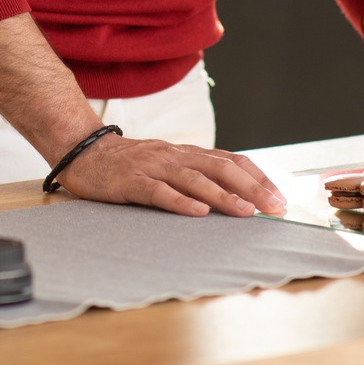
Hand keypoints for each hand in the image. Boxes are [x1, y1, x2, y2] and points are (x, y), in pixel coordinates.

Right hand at [55, 136, 286, 217]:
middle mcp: (175, 157)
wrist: (83, 151)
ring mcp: (153, 167)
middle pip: (221, 168)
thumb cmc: (128, 164)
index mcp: (186, 153)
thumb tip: (233, 194)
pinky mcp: (131, 181)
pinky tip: (197, 213)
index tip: (279, 196)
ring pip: (195, 180)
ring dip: (224, 196)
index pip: (231, 160)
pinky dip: (180, 202)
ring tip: (246, 211)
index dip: (257, 177)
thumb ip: (194, 174)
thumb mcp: (167, 164)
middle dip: (252, 188)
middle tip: (274, 208)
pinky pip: (158, 191)